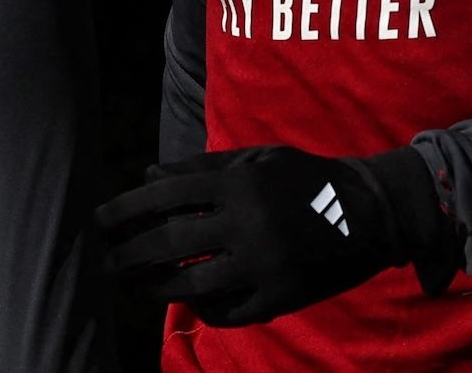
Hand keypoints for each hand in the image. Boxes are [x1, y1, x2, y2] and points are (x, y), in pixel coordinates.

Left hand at [94, 144, 456, 327]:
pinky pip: (230, 312)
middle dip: (130, 255)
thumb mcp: (259, 159)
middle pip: (171, 244)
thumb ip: (203, 166)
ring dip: (157, 287)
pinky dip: (204, 309)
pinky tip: (190, 301)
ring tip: (137, 286)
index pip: (166, 195)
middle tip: (106, 264)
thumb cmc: (306, 178)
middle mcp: (249, 224)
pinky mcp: (282, 297)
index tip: (99, 222)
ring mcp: (266, 265)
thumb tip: (147, 174)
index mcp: (241, 184)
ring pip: (194, 284)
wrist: (371, 212)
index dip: (127, 209)